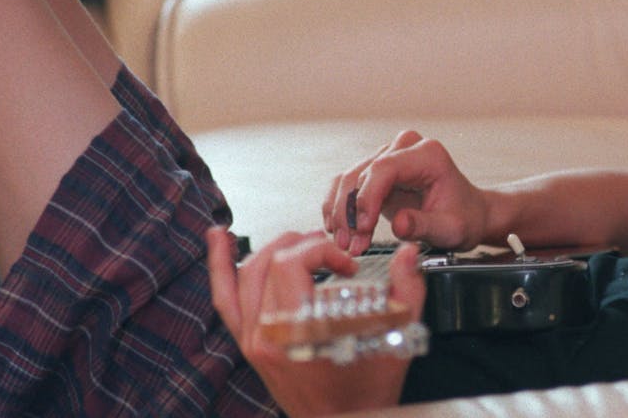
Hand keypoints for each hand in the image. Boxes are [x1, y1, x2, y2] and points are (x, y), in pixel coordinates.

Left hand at [206, 227, 424, 416]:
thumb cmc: (367, 391)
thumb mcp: (397, 339)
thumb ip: (407, 292)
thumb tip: (408, 253)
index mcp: (301, 332)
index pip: (292, 264)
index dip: (322, 251)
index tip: (345, 264)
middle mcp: (268, 335)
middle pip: (269, 263)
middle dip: (302, 244)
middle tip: (328, 248)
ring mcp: (253, 341)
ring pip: (244, 275)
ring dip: (269, 247)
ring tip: (294, 237)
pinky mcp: (248, 345)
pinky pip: (224, 299)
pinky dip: (219, 266)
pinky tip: (219, 239)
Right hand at [322, 131, 488, 255]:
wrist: (467, 215)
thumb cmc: (463, 218)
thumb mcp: (450, 229)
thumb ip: (424, 225)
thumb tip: (398, 224)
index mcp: (427, 155)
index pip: (384, 169)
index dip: (367, 198)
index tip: (363, 228)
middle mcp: (405, 148)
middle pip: (362, 174)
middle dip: (351, 213)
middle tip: (351, 244)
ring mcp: (388, 156)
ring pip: (349, 179)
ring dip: (342, 214)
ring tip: (347, 243)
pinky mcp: (376, 171)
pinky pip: (347, 184)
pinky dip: (339, 208)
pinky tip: (339, 230)